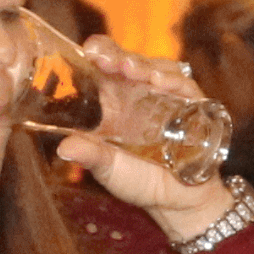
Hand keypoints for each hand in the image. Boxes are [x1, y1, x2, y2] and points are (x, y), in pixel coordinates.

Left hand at [50, 41, 234, 228]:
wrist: (178, 201)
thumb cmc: (140, 181)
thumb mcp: (109, 170)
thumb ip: (90, 156)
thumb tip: (63, 148)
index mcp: (114, 103)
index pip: (104, 69)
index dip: (97, 55)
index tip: (87, 52)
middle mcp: (139, 95)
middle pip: (128, 62)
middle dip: (115, 54)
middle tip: (102, 56)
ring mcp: (165, 97)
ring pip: (155, 68)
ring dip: (142, 65)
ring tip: (128, 68)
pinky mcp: (191, 106)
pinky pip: (184, 86)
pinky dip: (172, 81)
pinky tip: (159, 81)